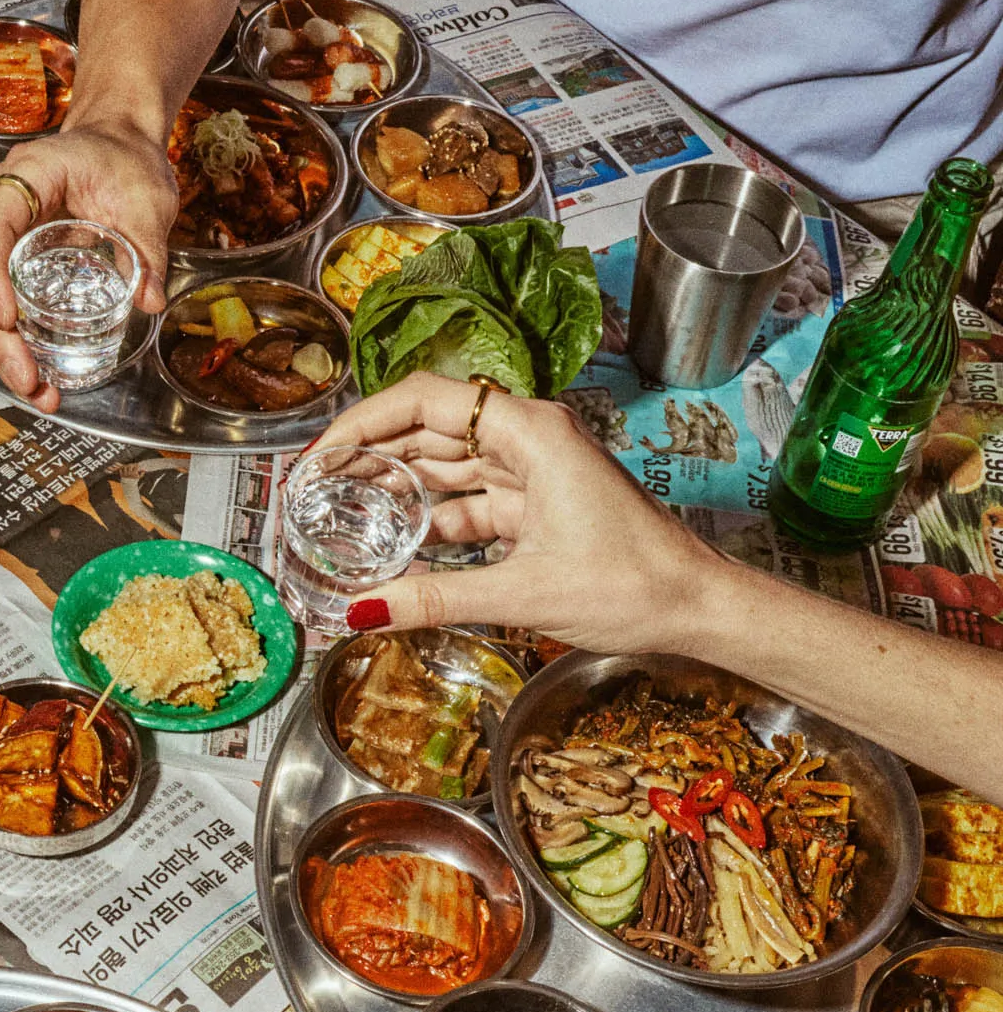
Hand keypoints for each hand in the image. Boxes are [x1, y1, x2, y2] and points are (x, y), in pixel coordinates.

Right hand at [0, 118, 177, 411]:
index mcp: (27, 175)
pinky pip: (3, 302)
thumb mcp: (146, 199)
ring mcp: (2, 233)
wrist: (117, 144)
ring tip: (36, 391)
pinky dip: (17, 341)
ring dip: (5, 350)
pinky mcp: (13, 259)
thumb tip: (149, 297)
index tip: (8, 317)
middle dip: (0, 336)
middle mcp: (1, 204)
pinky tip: (38, 376)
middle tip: (26, 378)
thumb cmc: (124, 159)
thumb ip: (147, 247)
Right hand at [313, 372, 735, 652]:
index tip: (317, 455)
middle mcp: (528, 438)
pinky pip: (466, 500)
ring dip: (393, 486)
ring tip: (337, 509)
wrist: (700, 607)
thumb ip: (435, 597)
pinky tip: (393, 542)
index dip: (360, 422)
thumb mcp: (524, 593)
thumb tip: (363, 610)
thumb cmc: (637, 584)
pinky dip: (428, 519)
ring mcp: (532, 470)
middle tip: (312, 487)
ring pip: (443, 463)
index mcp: (531, 432)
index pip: (422, 400)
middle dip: (366, 453)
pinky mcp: (535, 503)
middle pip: (426, 427)